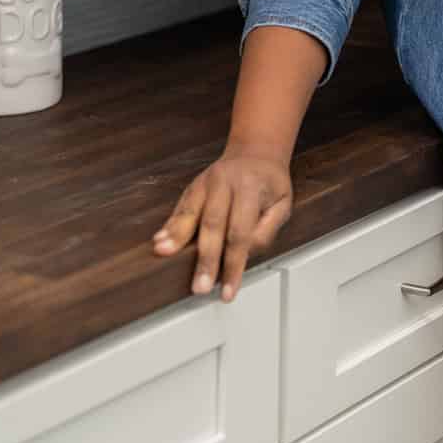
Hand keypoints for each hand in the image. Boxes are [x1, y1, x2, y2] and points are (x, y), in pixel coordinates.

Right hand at [152, 146, 292, 300]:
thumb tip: (247, 252)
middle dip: (205, 259)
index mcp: (250, 187)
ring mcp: (206, 182)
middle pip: (213, 225)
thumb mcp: (283, 203)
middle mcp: (225, 183)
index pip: (241, 233)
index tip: (229, 290)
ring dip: (176, 237)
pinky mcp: (193, 187)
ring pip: (191, 212)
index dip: (234, 264)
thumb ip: (267, 229)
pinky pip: (180, 207)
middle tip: (200, 286)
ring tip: (164, 255)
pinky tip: (160, 240)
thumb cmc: (269, 182)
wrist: (255, 152)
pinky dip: (170, 225)